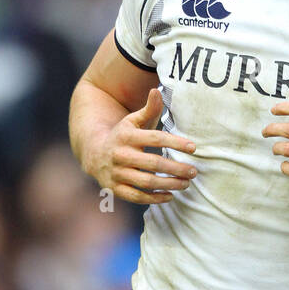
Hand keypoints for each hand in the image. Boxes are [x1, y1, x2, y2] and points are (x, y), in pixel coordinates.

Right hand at [79, 86, 196, 205]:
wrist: (94, 154)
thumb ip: (148, 109)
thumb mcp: (132, 121)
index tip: (194, 148)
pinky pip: (137, 197)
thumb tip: (157, 91)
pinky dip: (155, 199)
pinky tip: (170, 196)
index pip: (155, 138)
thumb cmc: (122, 136)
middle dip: (176, 168)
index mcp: (126, 136)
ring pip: (147, 182)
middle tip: (193, 171)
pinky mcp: (116, 189)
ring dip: (169, 184)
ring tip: (186, 184)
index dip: (176, 142)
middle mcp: (121, 155)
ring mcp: (117, 173)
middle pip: (153, 163)